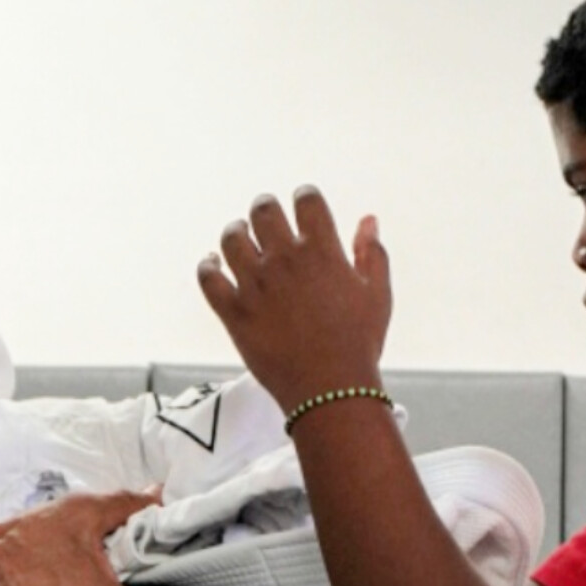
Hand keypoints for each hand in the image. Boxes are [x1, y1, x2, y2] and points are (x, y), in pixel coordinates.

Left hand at [196, 187, 391, 413]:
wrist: (330, 390)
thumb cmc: (359, 344)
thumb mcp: (377, 295)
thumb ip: (372, 254)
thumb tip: (368, 220)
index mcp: (321, 251)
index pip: (306, 201)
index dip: (305, 196)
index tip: (303, 201)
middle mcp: (284, 261)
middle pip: (264, 212)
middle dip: (265, 207)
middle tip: (266, 213)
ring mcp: (255, 285)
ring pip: (232, 238)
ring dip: (236, 231)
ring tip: (240, 233)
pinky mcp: (233, 311)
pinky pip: (208, 278)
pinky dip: (208, 265)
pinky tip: (213, 263)